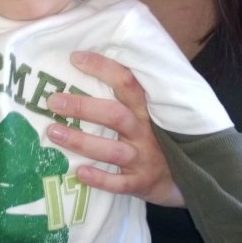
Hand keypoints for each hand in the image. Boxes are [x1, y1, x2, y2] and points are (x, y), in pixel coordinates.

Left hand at [46, 51, 182, 205]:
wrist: (188, 179)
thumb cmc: (156, 140)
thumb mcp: (147, 116)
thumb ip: (125, 99)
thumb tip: (83, 68)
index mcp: (145, 111)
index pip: (127, 82)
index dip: (102, 68)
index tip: (75, 59)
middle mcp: (145, 132)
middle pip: (115, 115)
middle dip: (83, 107)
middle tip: (53, 101)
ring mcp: (144, 159)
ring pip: (112, 150)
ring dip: (81, 141)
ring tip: (53, 132)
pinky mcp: (141, 183)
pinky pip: (119, 183)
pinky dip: (100, 178)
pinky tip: (79, 172)